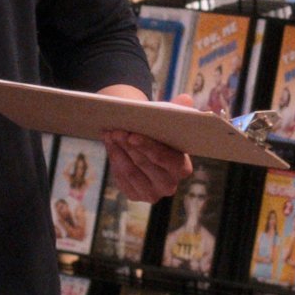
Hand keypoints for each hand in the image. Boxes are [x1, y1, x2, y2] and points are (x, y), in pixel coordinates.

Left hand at [99, 87, 194, 201]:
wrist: (147, 146)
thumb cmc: (161, 132)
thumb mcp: (170, 120)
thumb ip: (180, 110)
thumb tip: (185, 99)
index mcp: (182, 168)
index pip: (167, 160)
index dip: (149, 147)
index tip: (132, 135)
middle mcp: (169, 185)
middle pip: (145, 165)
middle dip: (129, 146)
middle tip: (116, 130)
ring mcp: (151, 193)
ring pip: (130, 171)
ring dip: (118, 151)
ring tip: (109, 133)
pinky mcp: (134, 195)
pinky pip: (121, 178)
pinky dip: (113, 158)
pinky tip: (108, 143)